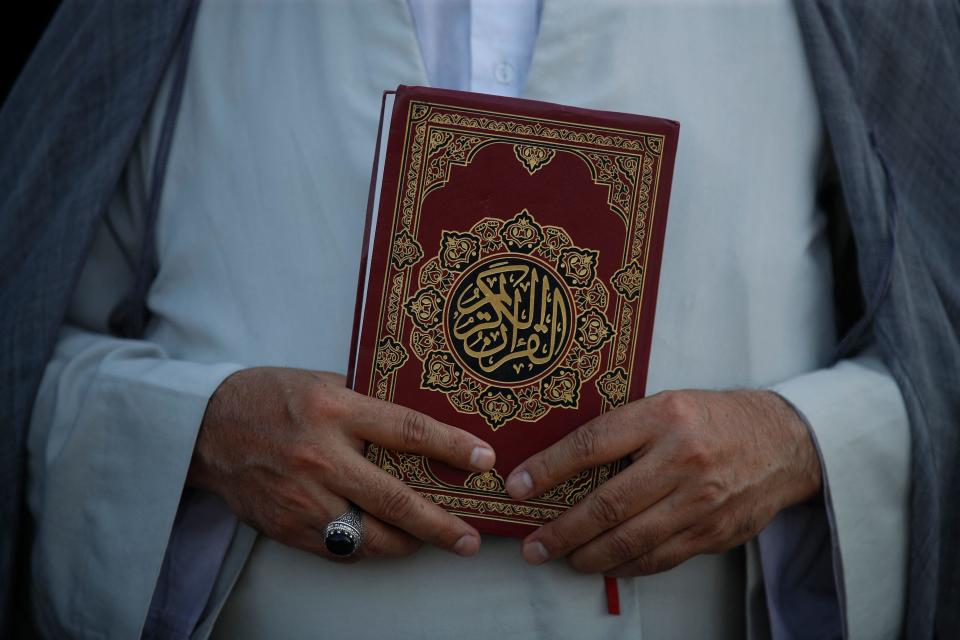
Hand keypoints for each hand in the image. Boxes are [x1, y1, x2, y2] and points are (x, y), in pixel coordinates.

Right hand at [187, 367, 495, 560]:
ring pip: (370, 537)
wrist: (206, 429)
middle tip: (469, 539)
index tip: (485, 460)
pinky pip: (340, 548)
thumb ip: (367, 405)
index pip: (408, 430)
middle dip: (440, 525)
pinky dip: (366, 547)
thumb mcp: (323, 383)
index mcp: (335, 412)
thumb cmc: (271, 397)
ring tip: (430, 542)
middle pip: (396, 500)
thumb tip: (419, 427)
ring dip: (407, 544)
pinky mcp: (287, 526)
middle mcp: (322, 458)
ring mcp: (303, 498)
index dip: (452, 446)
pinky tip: (382, 539)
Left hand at [504, 389, 820, 575]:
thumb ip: (623, 431)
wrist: (784, 442)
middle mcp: (681, 459)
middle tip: (533, 545)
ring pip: (631, 540)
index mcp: (662, 417)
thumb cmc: (712, 419)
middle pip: (607, 504)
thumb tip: (562, 464)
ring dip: (588, 556)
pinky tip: (605, 564)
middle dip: (562, 530)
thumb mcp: (666, 405)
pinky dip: (626, 566)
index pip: (591, 445)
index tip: (517, 487)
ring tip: (562, 558)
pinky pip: (659, 558)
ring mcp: (700, 500)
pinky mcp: (714, 532)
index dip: (548, 469)